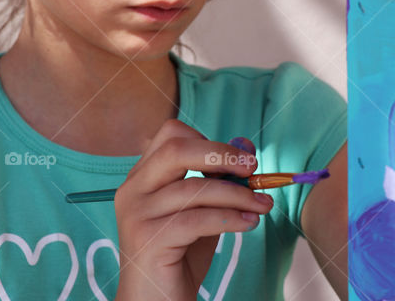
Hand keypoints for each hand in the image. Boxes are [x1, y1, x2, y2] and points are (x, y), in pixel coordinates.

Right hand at [113, 120, 272, 300]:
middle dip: (221, 154)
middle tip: (253, 168)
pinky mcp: (148, 239)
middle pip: (177, 149)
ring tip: (262, 205)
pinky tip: (248, 223)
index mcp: (141, 177)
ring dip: (237, 194)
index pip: (171, 135)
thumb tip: (247, 147)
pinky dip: (230, 218)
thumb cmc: (178, 258)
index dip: (209, 140)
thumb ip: (219, 182)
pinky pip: (197, 219)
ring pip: (194, 188)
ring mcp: (137, 214)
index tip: (240, 160)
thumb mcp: (203, 212)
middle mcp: (133, 190)